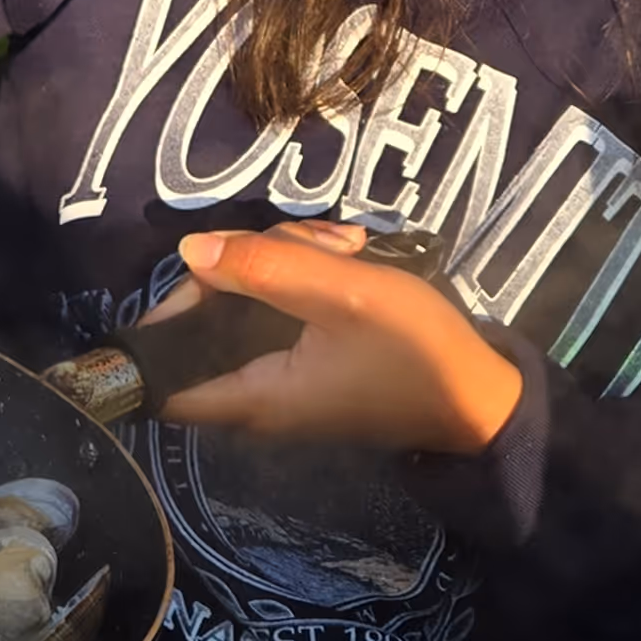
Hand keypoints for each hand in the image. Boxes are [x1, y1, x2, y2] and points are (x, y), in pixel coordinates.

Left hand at [156, 220, 524, 452]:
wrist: (481, 397)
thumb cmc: (415, 350)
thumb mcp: (344, 294)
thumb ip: (266, 269)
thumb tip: (190, 251)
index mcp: (251, 396)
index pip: (159, 379)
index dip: (162, 321)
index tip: (201, 271)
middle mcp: (255, 397)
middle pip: (210, 319)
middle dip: (250, 264)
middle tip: (312, 243)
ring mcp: (282, 380)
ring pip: (250, 304)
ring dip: (291, 261)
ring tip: (347, 244)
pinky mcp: (307, 365)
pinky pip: (280, 314)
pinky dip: (308, 279)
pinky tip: (350, 254)